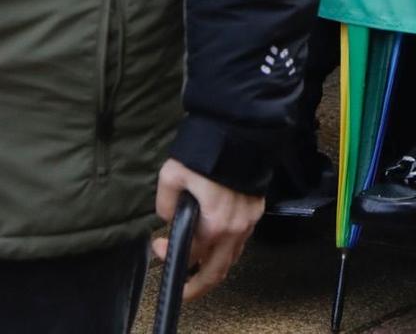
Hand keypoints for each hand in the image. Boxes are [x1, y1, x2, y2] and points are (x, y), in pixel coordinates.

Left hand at [153, 159, 263, 303]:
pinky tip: (215, 241)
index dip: (169, 255)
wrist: (239, 125)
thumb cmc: (206, 149)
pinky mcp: (257, 209)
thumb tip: (170, 217)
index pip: (190, 255)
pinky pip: (241, 240)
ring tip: (196, 266)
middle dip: (197, 286)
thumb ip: (166, 203)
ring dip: (213, 266)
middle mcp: (236, 228)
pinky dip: (226, 249)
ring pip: (231, 258)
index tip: (158, 245)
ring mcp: (249, 220)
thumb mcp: (172, 174)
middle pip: (216, 272)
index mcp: (215, 224)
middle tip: (183, 288)